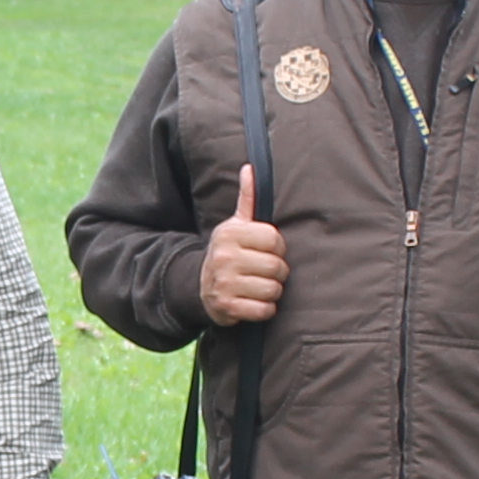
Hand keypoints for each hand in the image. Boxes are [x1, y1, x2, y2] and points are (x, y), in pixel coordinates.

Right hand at [198, 166, 286, 325]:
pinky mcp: (227, 307)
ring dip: (272, 292)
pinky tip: (254, 302)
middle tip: (264, 272)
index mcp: (230, 234)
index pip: (274, 240)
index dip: (277, 248)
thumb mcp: (235, 225)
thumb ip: (247, 198)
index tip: (266, 251)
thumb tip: (250, 167)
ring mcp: (224, 284)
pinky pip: (264, 310)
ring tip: (260, 287)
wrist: (201, 287)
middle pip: (277, 267)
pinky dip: (265, 310)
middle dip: (277, 273)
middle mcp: (225, 257)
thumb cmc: (229, 253)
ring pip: (273, 290)